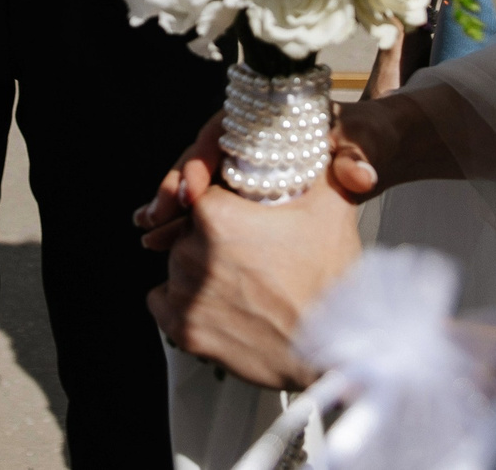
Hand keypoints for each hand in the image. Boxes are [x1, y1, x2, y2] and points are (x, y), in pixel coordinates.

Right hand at [137, 106, 381, 245]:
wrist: (374, 151)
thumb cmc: (366, 137)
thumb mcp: (366, 141)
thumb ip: (358, 155)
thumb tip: (360, 175)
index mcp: (270, 118)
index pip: (224, 131)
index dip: (202, 158)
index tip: (194, 188)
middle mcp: (251, 139)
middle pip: (201, 159)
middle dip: (176, 187)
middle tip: (159, 215)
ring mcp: (246, 166)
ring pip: (199, 184)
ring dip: (172, 209)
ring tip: (150, 233)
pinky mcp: (246, 192)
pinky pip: (208, 206)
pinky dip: (185, 222)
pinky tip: (161, 240)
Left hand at [147, 161, 362, 390]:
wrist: (330, 350)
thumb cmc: (329, 281)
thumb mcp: (331, 210)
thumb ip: (320, 168)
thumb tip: (318, 145)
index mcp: (215, 214)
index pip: (204, 194)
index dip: (226, 205)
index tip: (244, 219)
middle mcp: (188, 251)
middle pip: (189, 231)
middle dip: (214, 239)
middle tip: (252, 257)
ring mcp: (183, 293)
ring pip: (177, 266)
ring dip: (199, 271)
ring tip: (241, 284)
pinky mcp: (181, 329)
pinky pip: (163, 302)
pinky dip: (183, 303)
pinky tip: (218, 304)